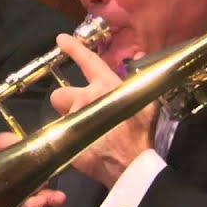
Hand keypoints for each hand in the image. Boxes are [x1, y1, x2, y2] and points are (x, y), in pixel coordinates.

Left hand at [48, 33, 155, 188]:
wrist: (132, 166)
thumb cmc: (143, 133)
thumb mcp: (148, 103)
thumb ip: (141, 79)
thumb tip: (141, 54)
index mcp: (105, 86)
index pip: (87, 61)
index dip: (74, 48)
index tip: (61, 39)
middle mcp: (85, 98)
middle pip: (59, 94)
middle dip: (66, 102)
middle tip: (80, 111)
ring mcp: (73, 120)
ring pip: (61, 117)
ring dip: (69, 122)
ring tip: (85, 133)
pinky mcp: (66, 140)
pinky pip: (62, 137)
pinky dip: (70, 142)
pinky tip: (86, 149)